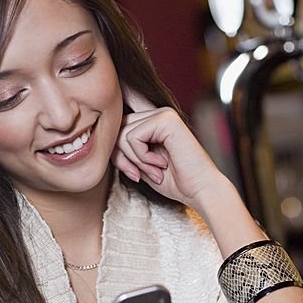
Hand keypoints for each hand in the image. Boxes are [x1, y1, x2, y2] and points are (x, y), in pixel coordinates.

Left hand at [113, 88, 226, 207]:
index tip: (123, 152)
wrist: (201, 190)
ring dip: (134, 160)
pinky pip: (133, 137)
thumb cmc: (175, 181)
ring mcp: (163, 113)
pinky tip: (160, 165)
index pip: (120, 118)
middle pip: (116, 128)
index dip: (111, 132)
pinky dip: (141, 157)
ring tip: (153, 171)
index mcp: (153, 120)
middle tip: (137, 175)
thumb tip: (101, 139)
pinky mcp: (165, 119)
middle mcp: (158, 112)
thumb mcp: (141, 164)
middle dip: (121, 157)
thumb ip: (125, 149)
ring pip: (122, 133)